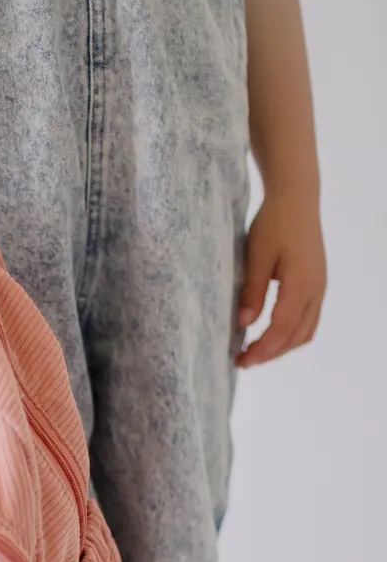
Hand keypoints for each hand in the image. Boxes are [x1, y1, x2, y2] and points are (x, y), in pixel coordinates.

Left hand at [236, 194, 326, 367]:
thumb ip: (252, 291)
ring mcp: (319, 288)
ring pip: (305, 331)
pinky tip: (269, 336)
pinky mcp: (316, 284)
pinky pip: (308, 320)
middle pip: (297, 336)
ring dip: (281, 347)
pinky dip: (289, 335)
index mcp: (302, 284)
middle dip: (270, 353)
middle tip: (242, 362)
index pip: (282, 328)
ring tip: (253, 353)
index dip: (263, 349)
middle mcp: (316, 290)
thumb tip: (244, 324)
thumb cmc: (273, 224)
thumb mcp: (256, 257)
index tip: (242, 361)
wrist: (296, 200)